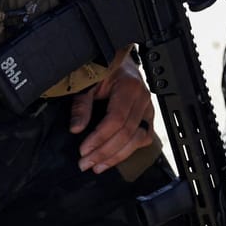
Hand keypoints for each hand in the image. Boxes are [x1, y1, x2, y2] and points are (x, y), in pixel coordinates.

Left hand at [70, 52, 156, 173]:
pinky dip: (130, 150)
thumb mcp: (88, 82)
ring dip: (117, 156)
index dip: (100, 138)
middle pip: (127, 133)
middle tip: (86, 163)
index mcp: (129, 86)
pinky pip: (144, 138)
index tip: (84, 150)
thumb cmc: (103, 69)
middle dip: (105, 152)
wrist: (117, 60)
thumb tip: (76, 128)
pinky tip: (115, 157)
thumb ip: (81, 105)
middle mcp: (143, 98)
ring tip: (98, 166)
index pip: (117, 120)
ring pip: (138, 139)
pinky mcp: (148, 115)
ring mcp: (148, 107)